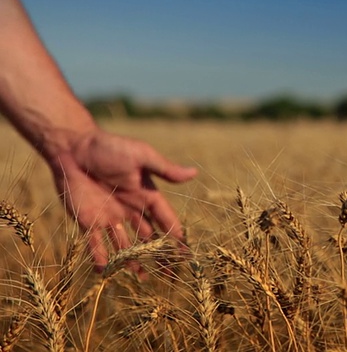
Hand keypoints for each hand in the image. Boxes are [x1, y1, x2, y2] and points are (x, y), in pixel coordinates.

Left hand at [48, 128, 196, 272]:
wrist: (72, 147)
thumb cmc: (109, 147)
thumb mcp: (141, 155)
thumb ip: (165, 169)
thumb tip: (194, 173)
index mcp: (146, 195)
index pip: (166, 221)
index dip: (176, 238)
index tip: (186, 256)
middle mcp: (131, 209)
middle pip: (149, 238)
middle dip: (159, 256)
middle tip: (169, 275)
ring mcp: (110, 216)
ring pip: (125, 245)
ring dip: (133, 261)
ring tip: (142, 279)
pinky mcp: (88, 221)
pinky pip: (96, 244)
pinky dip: (101, 258)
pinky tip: (105, 272)